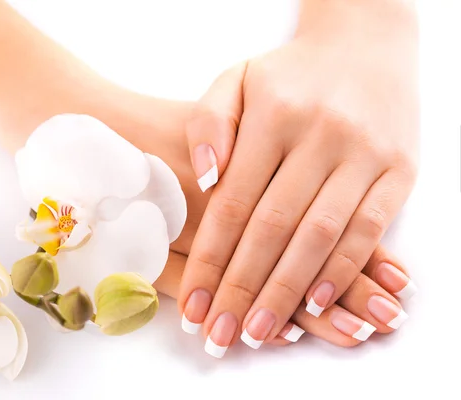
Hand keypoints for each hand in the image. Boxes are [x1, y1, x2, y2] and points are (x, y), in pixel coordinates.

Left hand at [178, 0, 418, 352]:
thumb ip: (209, 123)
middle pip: (272, 229)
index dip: (211, 260)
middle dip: (242, 289)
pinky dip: (343, 271)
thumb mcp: (237, 80)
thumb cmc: (290, 74)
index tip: (195, 305)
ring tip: (259, 331)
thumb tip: (205, 178)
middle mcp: (319, 135)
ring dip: (288, 292)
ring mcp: (363, 154)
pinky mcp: (399, 170)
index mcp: (273, 115)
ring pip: (319, 237)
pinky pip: (368, 230)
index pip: (232, 204)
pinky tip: (318, 305)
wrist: (366, 44)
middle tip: (220, 336)